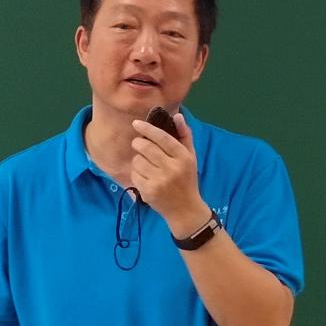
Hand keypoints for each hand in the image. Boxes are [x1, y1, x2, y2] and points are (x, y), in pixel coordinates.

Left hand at [130, 113, 210, 235]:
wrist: (185, 209)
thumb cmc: (187, 179)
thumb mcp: (191, 157)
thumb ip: (184, 135)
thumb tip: (177, 115)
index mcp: (183, 158)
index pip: (163, 138)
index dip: (148, 129)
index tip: (136, 123)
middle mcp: (172, 169)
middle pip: (146, 148)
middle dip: (138, 143)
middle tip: (138, 144)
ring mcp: (159, 181)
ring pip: (138, 161)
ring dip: (138, 160)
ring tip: (147, 165)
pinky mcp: (149, 192)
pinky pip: (134, 175)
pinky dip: (137, 174)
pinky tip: (146, 177)